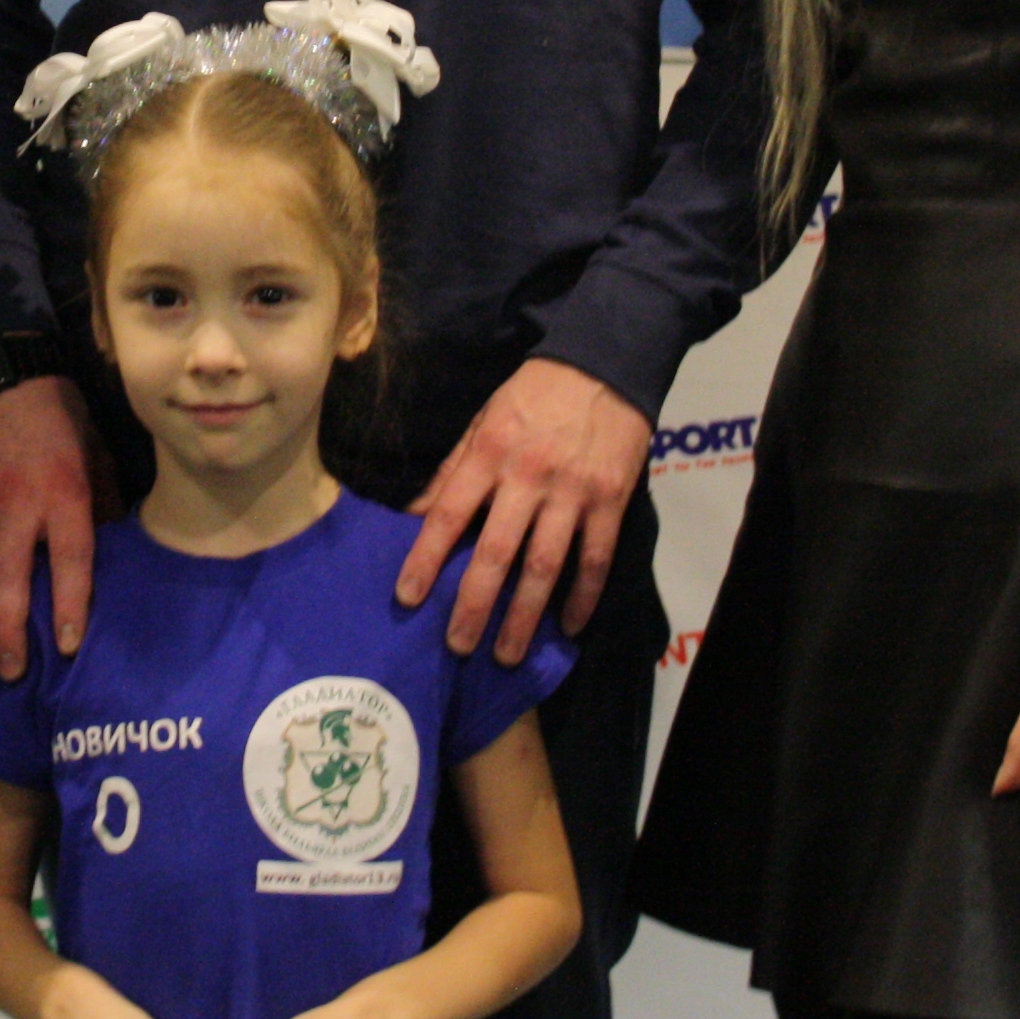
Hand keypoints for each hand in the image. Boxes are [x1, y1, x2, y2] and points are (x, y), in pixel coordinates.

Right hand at [0, 374, 107, 687]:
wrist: (0, 373)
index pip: (68, 556)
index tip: (71, 646)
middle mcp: (15, 505)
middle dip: (6, 637)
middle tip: (12, 678)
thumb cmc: (60, 416)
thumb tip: (112, 559)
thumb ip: (103, 507)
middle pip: (5, 583)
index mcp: (62, 490)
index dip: (70, 603)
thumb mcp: (98, 452)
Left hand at [398, 358, 650, 661]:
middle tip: (457, 645)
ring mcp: (573, 491)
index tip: (408, 596)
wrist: (603, 364)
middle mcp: (528, 476)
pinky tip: (568, 626)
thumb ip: (451, 470)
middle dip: (475, 604)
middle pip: (497, 551)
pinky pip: (596, 557)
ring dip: (525, 615)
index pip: (448, 513)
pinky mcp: (611, 500)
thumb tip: (413, 513)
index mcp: (489, 453)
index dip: (426, 558)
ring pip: (545, 564)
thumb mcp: (482, 420)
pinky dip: (583, 596)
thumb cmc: (532, 395)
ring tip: (507, 654)